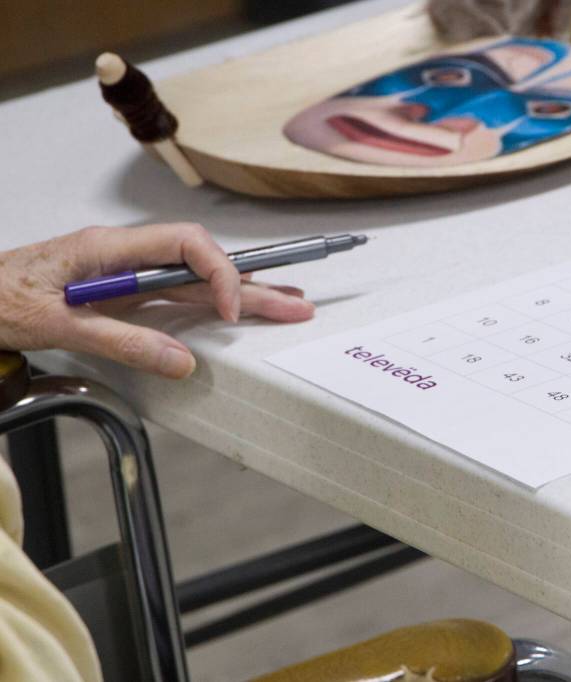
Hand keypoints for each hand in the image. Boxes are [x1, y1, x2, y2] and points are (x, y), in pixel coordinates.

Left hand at [0, 223, 314, 377]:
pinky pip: (174, 295)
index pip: (186, 245)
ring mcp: (123, 273)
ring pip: (194, 279)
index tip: (228, 312)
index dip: (218, 274)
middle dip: (251, 284)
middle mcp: (123, 255)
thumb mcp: (56, 324)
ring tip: (283, 304)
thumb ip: (122, 340)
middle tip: (294, 305)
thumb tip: (181, 360)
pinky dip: (210, 303)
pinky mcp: (118, 293)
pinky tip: (234, 312)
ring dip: (240, 294)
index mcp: (110, 248)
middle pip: (202, 264)